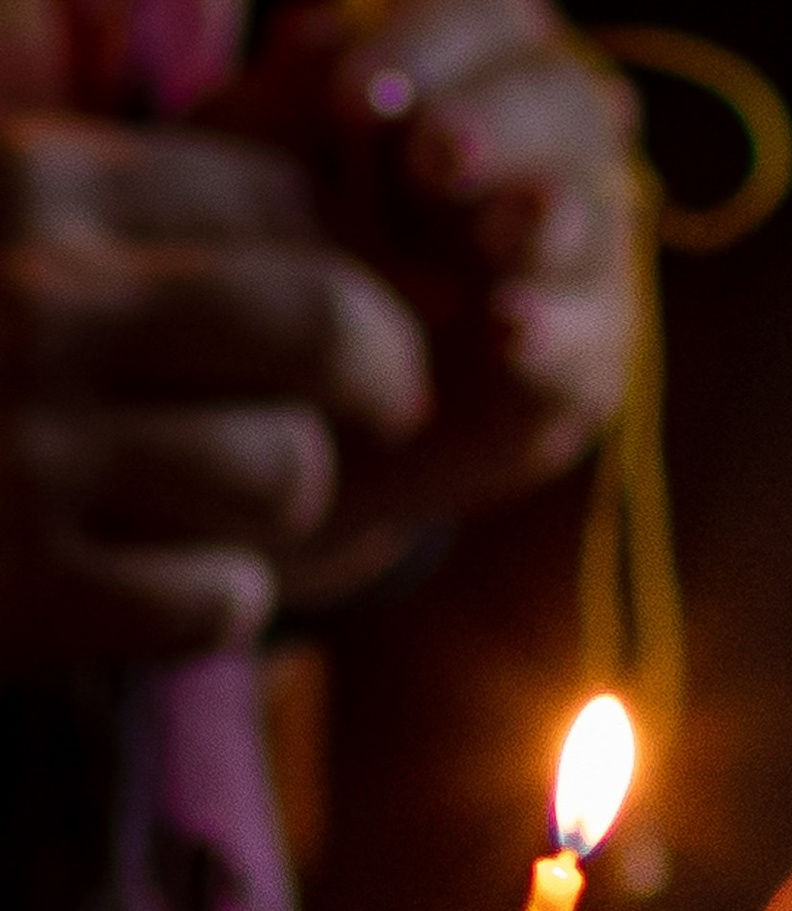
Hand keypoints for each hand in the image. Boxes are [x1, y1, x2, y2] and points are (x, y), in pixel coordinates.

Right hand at [0, 109, 427, 664]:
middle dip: (381, 370)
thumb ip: (79, 140)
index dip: (348, 255)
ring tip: (234, 494)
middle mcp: (33, 301)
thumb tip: (206, 64)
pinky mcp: (36, 591)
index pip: (274, 198)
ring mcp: (33, 451)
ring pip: (286, 470)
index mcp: (27, 181)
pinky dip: (217, 597)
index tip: (351, 305)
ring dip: (284, 497)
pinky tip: (164, 577)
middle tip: (387, 400)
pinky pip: (224, 596)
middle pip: (322, 323)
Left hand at [216, 0, 638, 571]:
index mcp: (467, 68)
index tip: (349, 104)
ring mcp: (577, 257)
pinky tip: (509, 328)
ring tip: (491, 239)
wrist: (292, 418)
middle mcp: (540, 147)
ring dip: (541, 216)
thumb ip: (283, 103)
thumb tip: (321, 29)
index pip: (486, 18)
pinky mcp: (585, 361)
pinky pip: (592, 335)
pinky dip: (557, 329)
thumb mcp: (250, 172)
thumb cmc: (276, 261)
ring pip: (590, 210)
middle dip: (496, 122)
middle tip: (432, 161)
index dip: (431, 43)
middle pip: (561, 98)